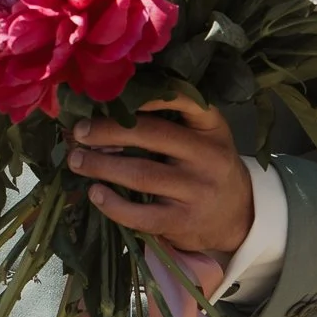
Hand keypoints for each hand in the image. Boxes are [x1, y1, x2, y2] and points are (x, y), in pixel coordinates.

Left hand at [68, 93, 253, 256]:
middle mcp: (207, 156)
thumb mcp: (206, 137)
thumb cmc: (208, 168)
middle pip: (151, 135)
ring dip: (101, 166)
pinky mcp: (183, 221)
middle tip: (79, 132)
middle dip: (108, 131)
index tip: (114, 94)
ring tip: (77, 161)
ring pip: (141, 174)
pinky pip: (141, 214)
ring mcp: (196, 191)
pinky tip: (95, 193)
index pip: (185, 101)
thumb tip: (108, 109)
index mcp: (211, 128)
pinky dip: (113, 204)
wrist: (239, 216)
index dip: (149, 96)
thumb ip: (174, 121)